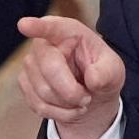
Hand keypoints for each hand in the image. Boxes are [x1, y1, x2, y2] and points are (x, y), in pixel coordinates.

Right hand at [17, 15, 125, 138]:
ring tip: (81, 100)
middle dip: (72, 91)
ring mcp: (31, 63)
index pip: (52, 28)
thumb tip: (93, 79)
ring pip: (43, 91)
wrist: (91, 95)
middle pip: (50, 68)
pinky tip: (70, 108)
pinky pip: (39, 105)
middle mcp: (45, 44)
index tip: (25, 25)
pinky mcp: (25, 83)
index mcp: (68, 32)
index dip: (38, 27)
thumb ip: (107, 73)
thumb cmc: (101, 74)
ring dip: (67, 104)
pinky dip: (59, 113)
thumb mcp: (113, 71)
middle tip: (88, 98)